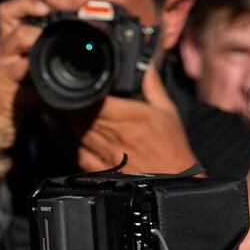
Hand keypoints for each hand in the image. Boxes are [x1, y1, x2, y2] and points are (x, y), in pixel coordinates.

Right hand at [0, 0, 48, 149]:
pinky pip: (30, 94)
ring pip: (25, 63)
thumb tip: (57, 50)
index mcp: (2, 47)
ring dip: (43, 70)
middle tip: (53, 45)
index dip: (25, 5)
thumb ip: (29, 58)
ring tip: (52, 76)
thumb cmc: (0, 98)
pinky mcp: (5, 98)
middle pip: (18, 34)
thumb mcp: (12, 71)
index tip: (44, 9)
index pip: (7, 14)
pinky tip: (49, 103)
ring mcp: (0, 76)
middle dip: (39, 37)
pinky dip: (44, 99)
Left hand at [69, 69, 197, 173]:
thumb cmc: (173, 149)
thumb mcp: (168, 112)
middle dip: (77, 106)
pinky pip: (81, 155)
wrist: (176, 182)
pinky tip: (81, 141)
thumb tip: (147, 66)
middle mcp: (118, 136)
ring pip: (79, 133)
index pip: (98, 101)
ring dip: (74, 123)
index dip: (88, 94)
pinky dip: (78, 146)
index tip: (86, 89)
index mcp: (133, 117)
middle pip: (84, 115)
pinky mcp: (103, 172)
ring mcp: (108, 155)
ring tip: (74, 116)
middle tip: (75, 100)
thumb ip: (153, 87)